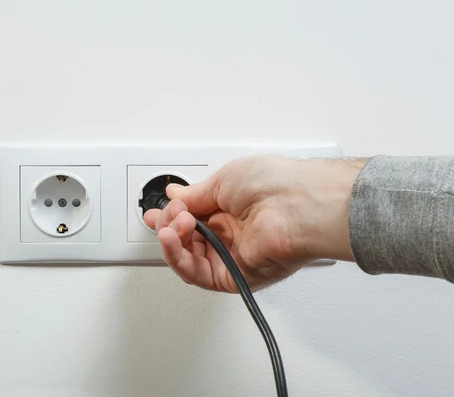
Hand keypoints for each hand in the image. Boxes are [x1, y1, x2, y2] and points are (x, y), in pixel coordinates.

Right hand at [143, 155, 364, 292]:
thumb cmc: (275, 184)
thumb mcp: (223, 179)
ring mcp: (231, 255)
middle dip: (168, 226)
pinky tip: (172, 239)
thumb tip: (175, 194)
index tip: (155, 210)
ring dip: (171, 241)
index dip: (170, 215)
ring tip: (172, 224)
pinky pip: (196, 274)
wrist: (298, 204)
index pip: (190, 218)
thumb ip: (195, 194)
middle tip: (167, 214)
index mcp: (229, 209)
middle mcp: (230, 234)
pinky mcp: (233, 275)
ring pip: (187, 259)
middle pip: (184, 240)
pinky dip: (178, 258)